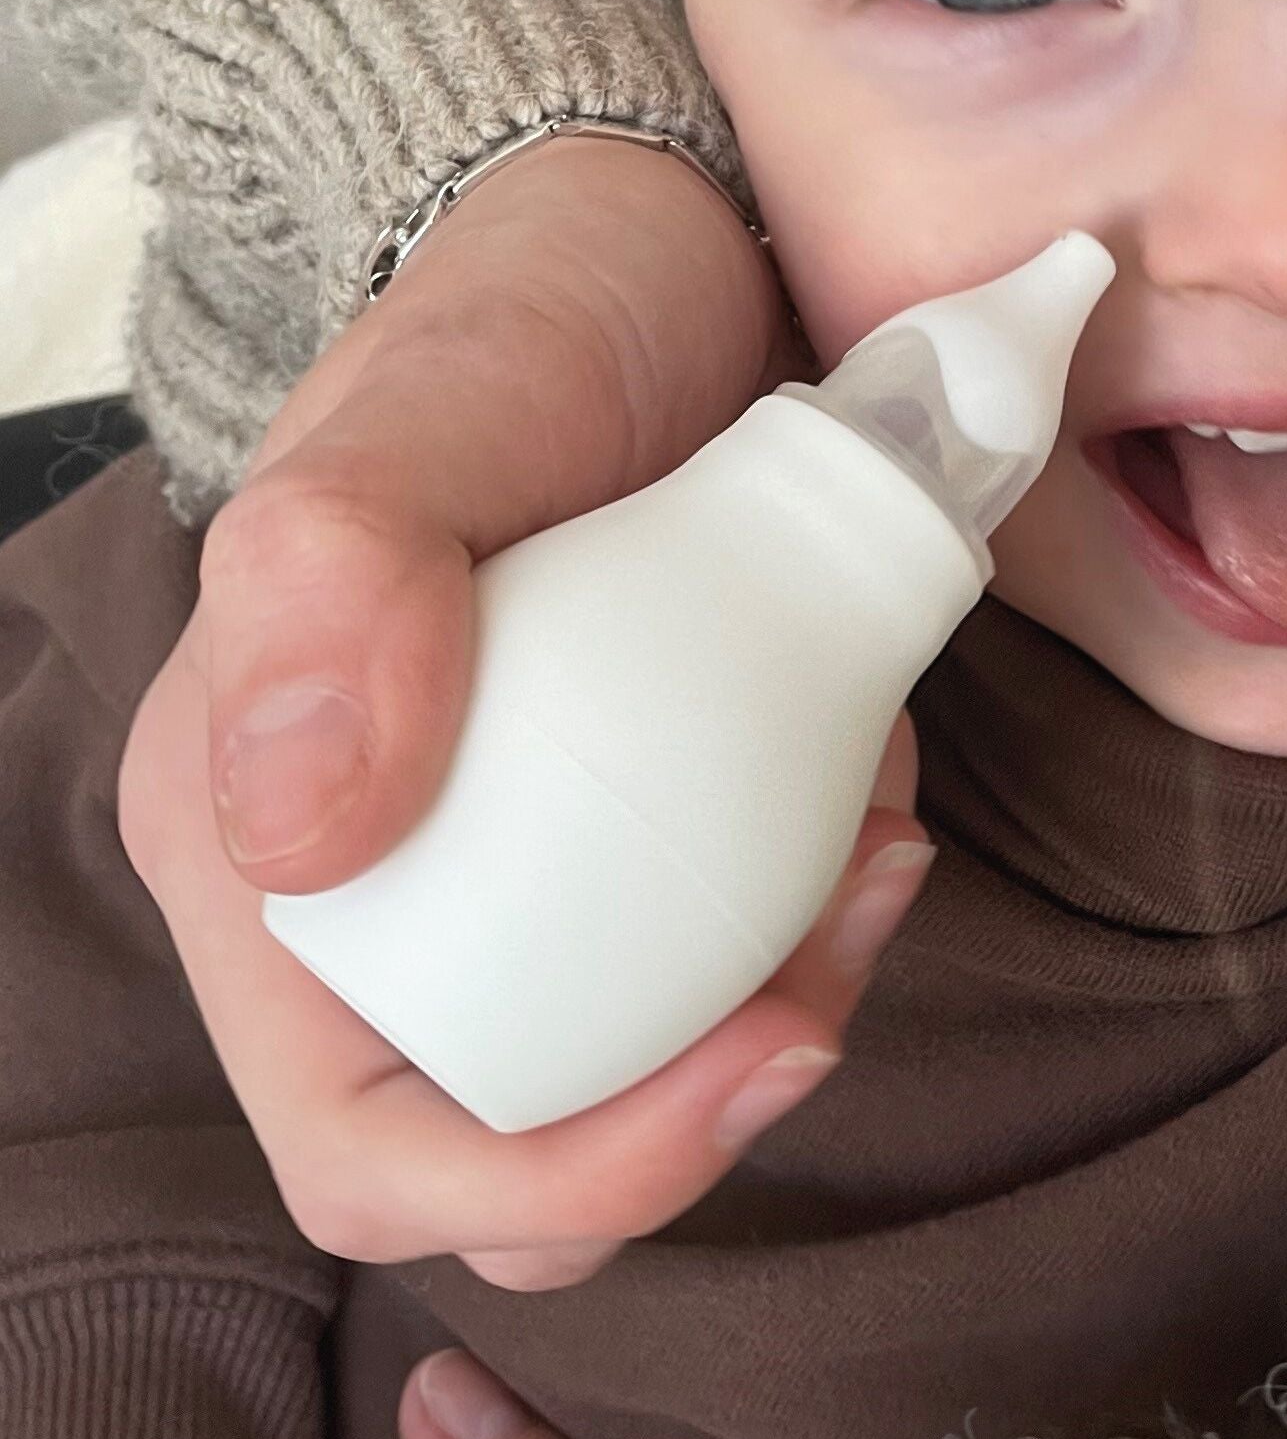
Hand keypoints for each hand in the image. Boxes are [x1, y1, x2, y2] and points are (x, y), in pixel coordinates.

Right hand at [120, 137, 934, 1290]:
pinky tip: (868, 794)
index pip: (375, 1150)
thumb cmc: (535, 313)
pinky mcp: (614, 830)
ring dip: (784, 1002)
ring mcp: (502, 868)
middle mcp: (371, 892)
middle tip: (846, 931)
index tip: (765, 1052)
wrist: (649, 261)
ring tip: (874, 839)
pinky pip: (711, 962)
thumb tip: (292, 836)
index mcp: (259, 848)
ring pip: (639, 1071)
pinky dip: (812, 921)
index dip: (565, 1177)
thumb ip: (337, 576)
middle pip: (528, 1143)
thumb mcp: (444, 402)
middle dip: (706, 1100)